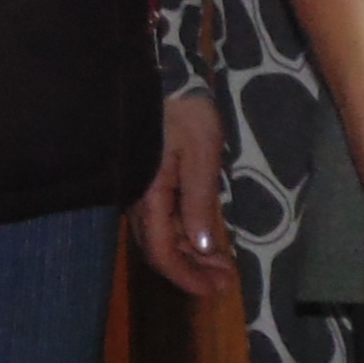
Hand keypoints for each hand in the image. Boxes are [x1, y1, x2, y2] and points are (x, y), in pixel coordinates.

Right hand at [131, 91, 229, 296]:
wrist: (163, 72)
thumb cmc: (185, 111)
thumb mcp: (201, 155)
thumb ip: (199, 202)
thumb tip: (202, 246)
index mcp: (149, 196)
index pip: (162, 251)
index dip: (187, 276)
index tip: (217, 290)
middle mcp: (138, 199)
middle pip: (159, 248)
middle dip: (192, 268)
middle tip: (225, 281)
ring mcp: (141, 190)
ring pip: (161, 234)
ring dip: (189, 252)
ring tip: (221, 263)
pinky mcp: (148, 179)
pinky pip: (162, 217)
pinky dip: (184, 232)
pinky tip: (204, 236)